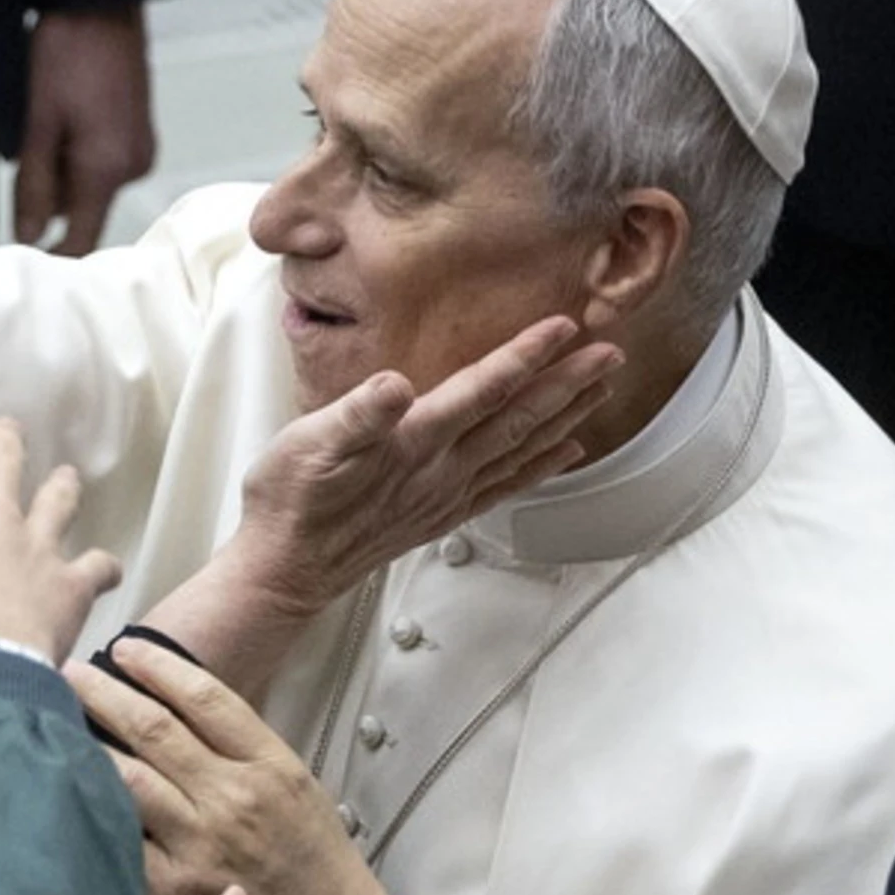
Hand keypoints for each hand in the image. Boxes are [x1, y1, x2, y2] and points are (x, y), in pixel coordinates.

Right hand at [0, 387, 122, 672]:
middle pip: (5, 459)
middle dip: (6, 440)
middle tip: (9, 426)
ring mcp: (37, 545)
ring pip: (58, 500)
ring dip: (61, 487)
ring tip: (66, 476)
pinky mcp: (70, 584)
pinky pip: (97, 565)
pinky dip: (102, 566)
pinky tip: (106, 567)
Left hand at [14, 5, 154, 254]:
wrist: (101, 0)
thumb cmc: (67, 51)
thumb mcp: (37, 121)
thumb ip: (34, 186)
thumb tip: (29, 237)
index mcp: (108, 168)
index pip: (82, 239)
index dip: (52, 256)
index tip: (24, 258)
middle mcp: (133, 166)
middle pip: (81, 210)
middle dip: (50, 192)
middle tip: (27, 144)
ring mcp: (141, 150)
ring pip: (89, 185)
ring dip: (63, 170)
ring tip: (49, 118)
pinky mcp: (140, 134)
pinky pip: (102, 164)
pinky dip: (79, 153)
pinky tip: (67, 115)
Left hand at [68, 639, 430, 894]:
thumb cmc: (315, 866)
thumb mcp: (295, 788)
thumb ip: (241, 751)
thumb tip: (178, 710)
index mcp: (270, 767)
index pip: (205, 698)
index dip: (158, 667)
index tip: (126, 649)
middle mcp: (234, 800)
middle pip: (155, 730)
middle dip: (105, 693)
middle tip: (71, 673)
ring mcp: (200, 845)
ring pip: (128, 779)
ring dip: (87, 744)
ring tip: (55, 720)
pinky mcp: (173, 891)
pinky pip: (121, 838)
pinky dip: (93, 809)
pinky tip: (68, 789)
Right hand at [227, 317, 621, 621]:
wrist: (286, 568)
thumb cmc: (291, 502)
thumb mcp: (307, 444)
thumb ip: (357, 415)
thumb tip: (393, 385)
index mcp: (412, 444)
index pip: (481, 391)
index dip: (524, 356)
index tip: (561, 326)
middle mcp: (440, 471)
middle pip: (518, 419)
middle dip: (567, 383)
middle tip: (609, 352)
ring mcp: (445, 495)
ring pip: (521, 450)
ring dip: (565, 416)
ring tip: (600, 388)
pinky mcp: (441, 514)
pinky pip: (506, 484)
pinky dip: (542, 465)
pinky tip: (566, 451)